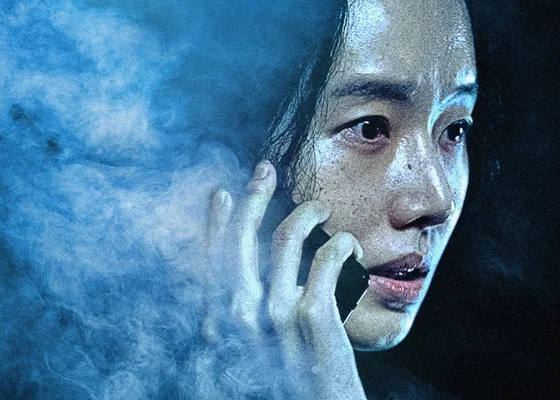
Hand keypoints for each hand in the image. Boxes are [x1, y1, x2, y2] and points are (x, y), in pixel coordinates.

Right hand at [203, 160, 366, 398]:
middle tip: (266, 170)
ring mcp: (276, 313)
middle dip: (253, 195)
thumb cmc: (280, 387)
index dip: (216, 221)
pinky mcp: (313, 317)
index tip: (223, 193)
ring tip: (321, 210)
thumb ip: (237, 320)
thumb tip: (240, 286)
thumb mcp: (243, 355)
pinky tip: (348, 246)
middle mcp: (240, 313)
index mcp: (218, 322)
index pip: (212, 257)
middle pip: (243, 236)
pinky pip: (326, 258)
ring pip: (287, 236)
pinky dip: (341, 245)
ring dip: (307, 212)